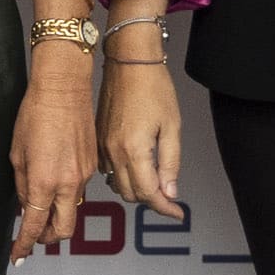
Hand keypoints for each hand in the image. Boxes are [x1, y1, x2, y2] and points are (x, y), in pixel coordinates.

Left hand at [8, 43, 98, 261]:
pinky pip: (79, 191)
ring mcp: (84, 176)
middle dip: (47, 238)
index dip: (24, 244)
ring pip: (72, 210)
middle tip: (33, 235)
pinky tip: (54, 183)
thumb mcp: (17, 153)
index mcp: (45, 182)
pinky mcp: (93, 165)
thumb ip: (23, 185)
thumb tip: (26, 204)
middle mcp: (68, 184)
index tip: (18, 255)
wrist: (65, 89)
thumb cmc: (35, 115)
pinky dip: (66, 196)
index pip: (34, 225)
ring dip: (57, 217)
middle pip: (63, 230)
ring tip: (40, 208)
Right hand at [99, 54, 184, 219]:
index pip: (148, 193)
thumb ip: (170, 163)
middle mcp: (113, 152)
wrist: (129, 62)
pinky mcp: (98, 140)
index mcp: (133, 149)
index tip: (177, 212)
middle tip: (169, 195)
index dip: (165, 207)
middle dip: (151, 200)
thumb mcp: (172, 126)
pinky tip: (136, 167)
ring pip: (117, 185)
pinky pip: (107, 170)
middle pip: (131, 194)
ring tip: (155, 182)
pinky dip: (122, 176)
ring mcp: (103, 146)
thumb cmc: (153, 87)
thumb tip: (170, 192)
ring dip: (136, 190)